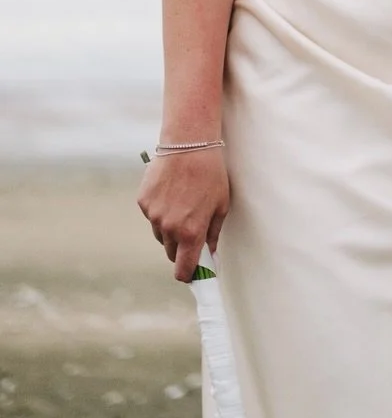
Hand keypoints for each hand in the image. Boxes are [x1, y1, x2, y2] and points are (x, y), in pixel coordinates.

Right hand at [137, 149, 228, 281]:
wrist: (189, 143)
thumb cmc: (211, 173)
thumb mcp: (221, 204)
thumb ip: (213, 233)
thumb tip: (210, 254)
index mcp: (191, 232)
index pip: (183, 269)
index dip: (188, 274)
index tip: (192, 273)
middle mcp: (169, 229)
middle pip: (171, 252)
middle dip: (181, 247)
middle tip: (191, 229)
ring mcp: (153, 216)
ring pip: (160, 234)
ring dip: (169, 228)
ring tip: (183, 203)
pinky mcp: (143, 202)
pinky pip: (151, 215)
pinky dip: (159, 210)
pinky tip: (171, 191)